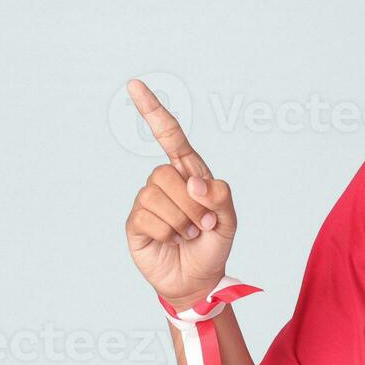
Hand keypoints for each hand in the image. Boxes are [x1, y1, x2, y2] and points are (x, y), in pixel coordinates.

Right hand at [123, 78, 236, 308]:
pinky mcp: (136, 223)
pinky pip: (147, 217)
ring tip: (189, 234)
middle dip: (192, 202)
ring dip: (182, 220)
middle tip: (204, 224)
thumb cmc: (214, 245)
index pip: (169, 135)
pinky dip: (167, 232)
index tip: (134, 85)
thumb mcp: (229, 220)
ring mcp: (147, 202)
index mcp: (189, 173)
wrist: (200, 279)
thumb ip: (220, 196)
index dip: (152, 111)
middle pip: (166, 172)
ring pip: (157, 194)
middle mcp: (165, 183)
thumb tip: (194, 182)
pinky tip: (172, 241)